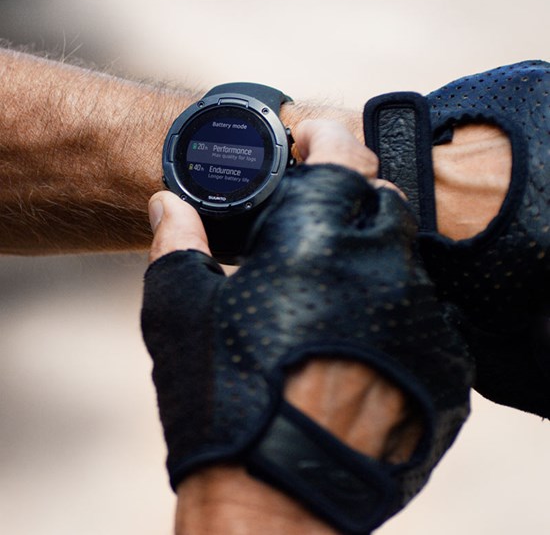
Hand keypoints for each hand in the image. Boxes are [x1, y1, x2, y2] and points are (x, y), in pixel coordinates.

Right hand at [142, 120, 471, 533]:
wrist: (275, 497)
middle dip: (350, 199)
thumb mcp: (180, 311)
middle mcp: (380, 269)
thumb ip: (178, 243)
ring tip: (331, 288)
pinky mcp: (444, 364)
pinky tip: (358, 335)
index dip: (325, 136)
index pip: (341, 152)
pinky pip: (426, 312)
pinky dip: (394, 308)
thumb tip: (167, 203)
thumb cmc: (221, 401)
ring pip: (407, 256)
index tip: (310, 141)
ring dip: (372, 257)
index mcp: (315, 243)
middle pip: (383, 200)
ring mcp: (420, 317)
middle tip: (314, 223)